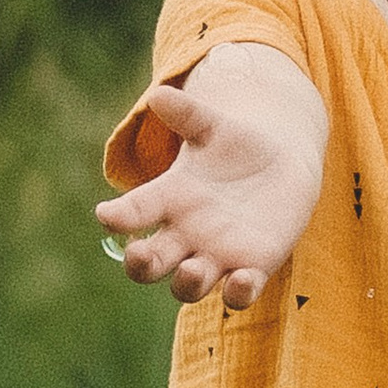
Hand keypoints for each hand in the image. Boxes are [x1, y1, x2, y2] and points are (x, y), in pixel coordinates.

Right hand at [95, 60, 326, 308]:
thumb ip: (188, 115)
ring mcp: (217, 256)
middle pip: (151, 263)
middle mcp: (186, 235)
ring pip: (189, 285)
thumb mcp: (213, 127)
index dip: (119, 215)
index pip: (135, 212)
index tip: (106, 214)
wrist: (281, 164)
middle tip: (139, 254)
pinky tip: (242, 280)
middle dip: (141, 263)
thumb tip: (159, 94)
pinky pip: (239, 292)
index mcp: (170, 199)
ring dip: (187, 282)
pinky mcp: (253, 268)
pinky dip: (238, 292)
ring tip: (192, 269)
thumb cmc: (235, 145)